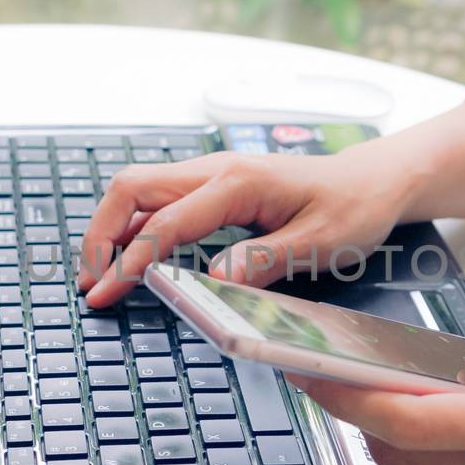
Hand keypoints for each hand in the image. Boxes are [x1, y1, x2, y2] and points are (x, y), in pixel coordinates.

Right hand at [77, 144, 426, 307]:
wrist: (373, 181)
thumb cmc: (353, 207)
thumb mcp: (320, 241)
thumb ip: (265, 260)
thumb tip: (215, 282)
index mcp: (238, 182)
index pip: (166, 222)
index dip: (132, 260)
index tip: (108, 293)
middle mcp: (216, 172)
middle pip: (132, 189)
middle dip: (101, 234)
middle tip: (91, 282)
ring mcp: (212, 177)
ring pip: (139, 192)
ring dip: (112, 229)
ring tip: (99, 275)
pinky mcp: (215, 189)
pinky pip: (160, 201)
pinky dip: (134, 227)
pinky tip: (130, 258)